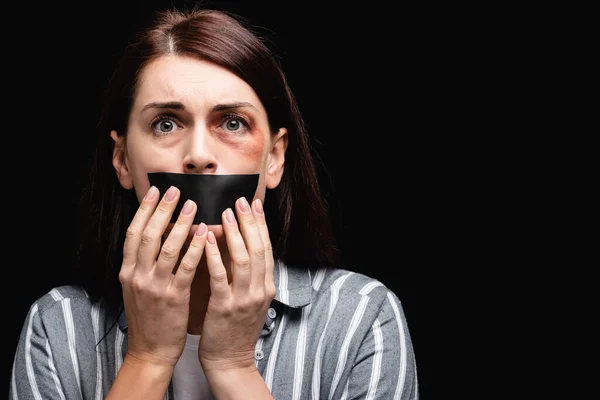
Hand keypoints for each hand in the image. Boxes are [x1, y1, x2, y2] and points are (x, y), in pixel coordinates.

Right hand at [119, 185, 207, 366]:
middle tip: (175, 190)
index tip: (155, 191)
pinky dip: (194, 248)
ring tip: (192, 205)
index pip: (133, 233)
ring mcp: (154, 286)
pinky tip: (203, 233)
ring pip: (166, 247)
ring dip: (180, 223)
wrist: (150, 350)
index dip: (144, 210)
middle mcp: (137, 276)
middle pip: (148, 234)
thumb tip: (158, 233)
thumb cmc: (150, 316)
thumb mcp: (138, 287)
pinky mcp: (173, 297)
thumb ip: (145, 263)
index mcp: (128, 271)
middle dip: (162, 209)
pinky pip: (185, 267)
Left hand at [198, 196, 276, 372]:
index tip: (254, 203)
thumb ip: (249, 274)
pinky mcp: (225, 307)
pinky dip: (215, 255)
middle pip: (259, 248)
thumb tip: (240, 243)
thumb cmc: (235, 327)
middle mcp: (260, 290)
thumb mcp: (251, 299)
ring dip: (235, 233)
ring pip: (244, 259)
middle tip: (240, 200)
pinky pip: (220, 276)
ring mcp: (244, 299)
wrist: (230, 360)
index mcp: (267, 286)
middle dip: (250, 222)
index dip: (260, 224)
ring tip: (225, 212)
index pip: (267, 248)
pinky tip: (208, 238)